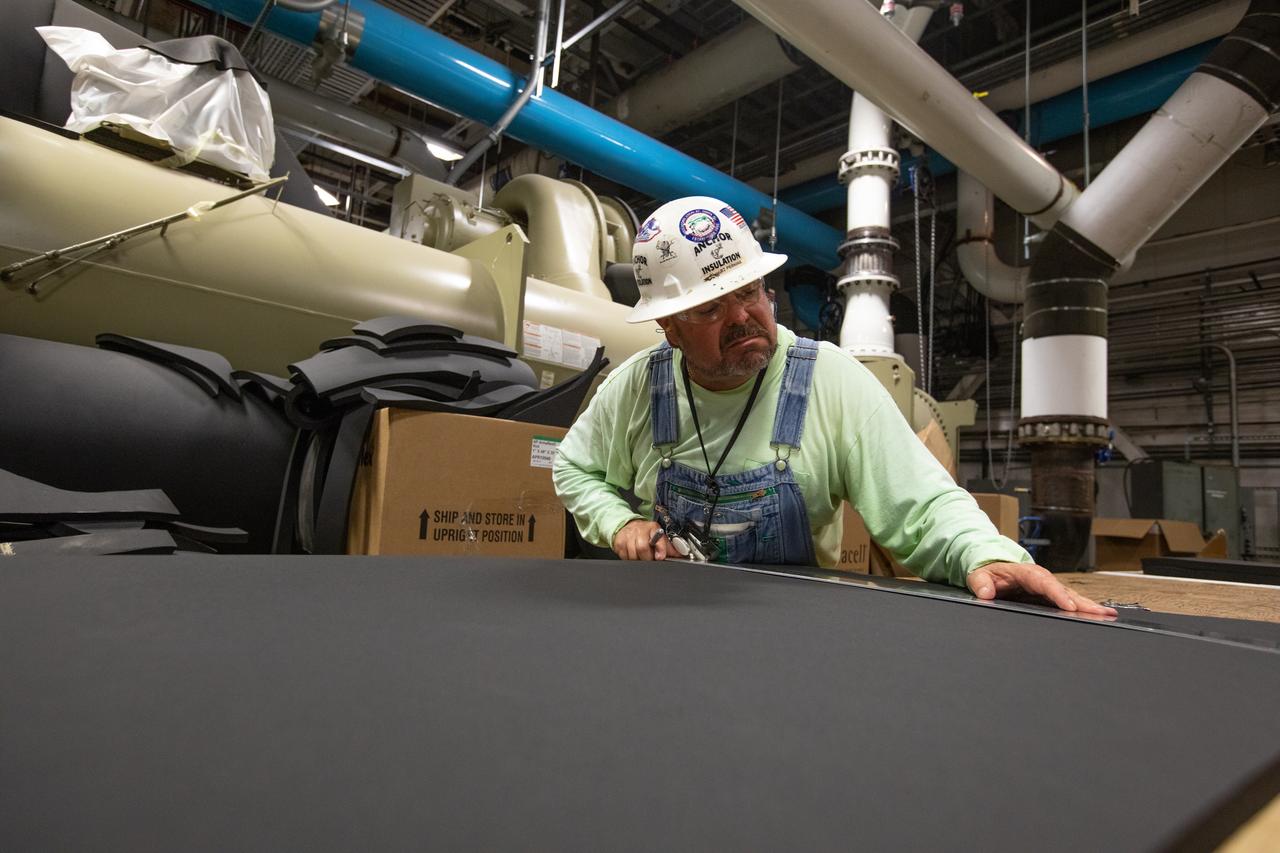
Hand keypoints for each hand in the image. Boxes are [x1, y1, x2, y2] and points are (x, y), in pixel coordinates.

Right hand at [613, 519, 668, 560]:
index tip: (660, 557)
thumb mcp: (659, 537)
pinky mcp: (619, 543)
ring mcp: (628, 536)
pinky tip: (633, 554)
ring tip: (641, 555)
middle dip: (647, 558)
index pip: (657, 538)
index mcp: (653, 528)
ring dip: (638, 559)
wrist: (628, 526)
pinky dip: (629, 559)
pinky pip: (625, 557)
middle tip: (649, 558)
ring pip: (633, 555)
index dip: (660, 548)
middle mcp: (640, 530)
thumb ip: (670, 547)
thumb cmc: (646, 534)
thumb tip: (682, 555)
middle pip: (642, 548)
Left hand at [966, 562, 1117, 616]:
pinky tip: (1100, 616)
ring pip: (1071, 596)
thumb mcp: (978, 575)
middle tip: (1102, 613)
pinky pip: (1069, 601)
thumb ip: (980, 583)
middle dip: (1083, 602)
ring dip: (1090, 606)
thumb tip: (985, 592)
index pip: (1044, 583)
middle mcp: (1041, 579)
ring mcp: (1048, 587)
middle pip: (1065, 590)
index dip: (1057, 594)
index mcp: (1026, 573)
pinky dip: (1084, 608)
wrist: (991, 568)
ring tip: (1109, 615)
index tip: (1069, 605)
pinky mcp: (1050, 595)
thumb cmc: (987, 572)